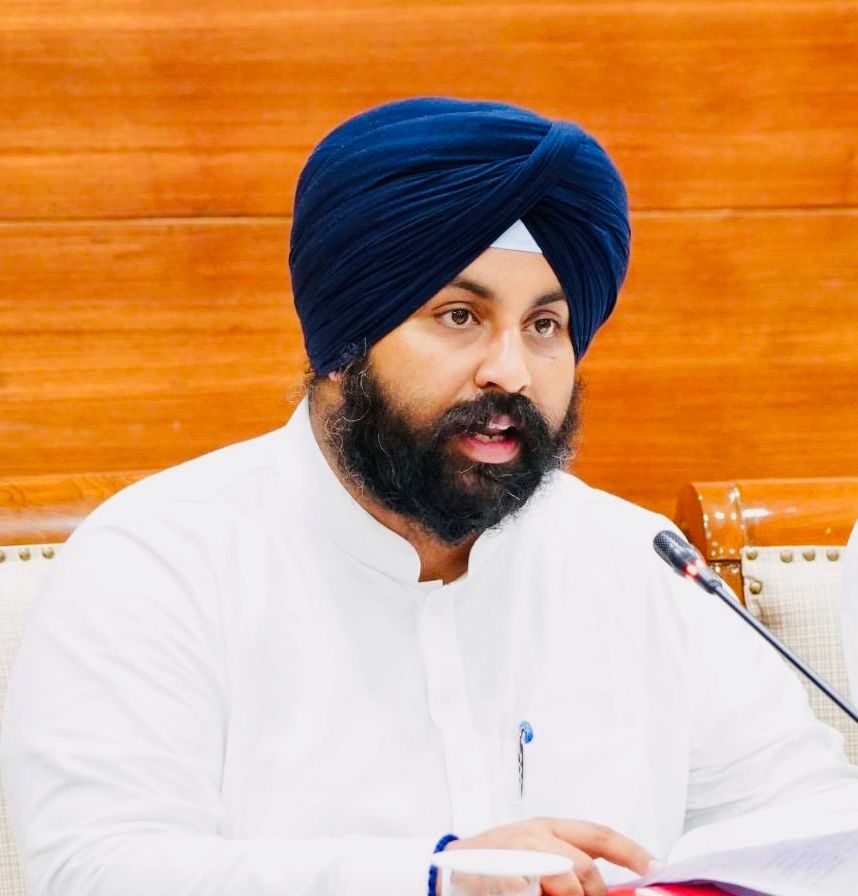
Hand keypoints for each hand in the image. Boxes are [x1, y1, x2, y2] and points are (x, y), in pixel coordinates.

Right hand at [439, 817, 652, 895]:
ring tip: (543, 891)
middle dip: (594, 893)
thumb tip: (603, 885)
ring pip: (571, 884)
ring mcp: (527, 854)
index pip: (600, 834)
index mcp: (549, 826)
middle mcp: (540, 835)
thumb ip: (567, 860)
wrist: (448, 868)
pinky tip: (534, 892)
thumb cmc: (493, 863)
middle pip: (588, 869)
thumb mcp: (533, 851)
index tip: (655, 866)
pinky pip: (548, 891)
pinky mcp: (515, 874)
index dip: (631, 850)